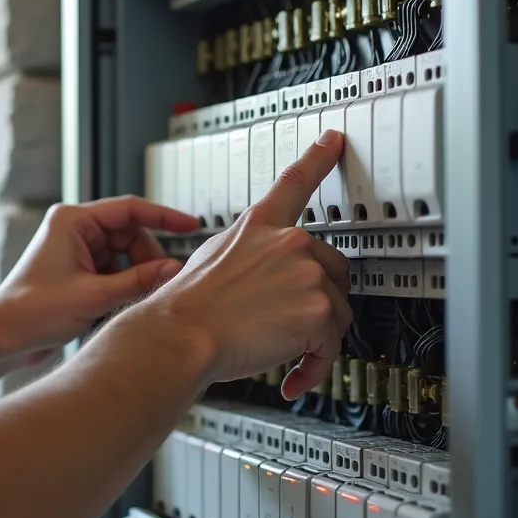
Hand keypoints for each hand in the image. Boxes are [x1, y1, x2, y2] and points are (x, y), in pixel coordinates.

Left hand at [0, 196, 200, 363]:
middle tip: (162, 281)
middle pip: (130, 234)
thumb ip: (138, 280)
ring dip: (136, 274)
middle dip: (148, 258)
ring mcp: (76, 251)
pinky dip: (125, 285)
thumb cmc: (30, 312)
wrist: (2, 339)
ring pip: (124, 255)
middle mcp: (74, 230)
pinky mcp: (78, 272)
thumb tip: (173, 269)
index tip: (190, 225)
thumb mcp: (94, 296)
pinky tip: (127, 303)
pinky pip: (114, 270)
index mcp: (72, 221)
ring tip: (141, 297)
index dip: (164, 217)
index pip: (130, 209)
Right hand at [143, 129, 352, 399]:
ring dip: (314, 339)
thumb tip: (262, 276)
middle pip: (332, 270)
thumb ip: (247, 256)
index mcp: (258, 226)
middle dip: (318, 302)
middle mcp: (289, 242)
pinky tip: (291, 377)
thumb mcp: (211, 261)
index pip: (294, 182)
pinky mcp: (319, 310)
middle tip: (290, 326)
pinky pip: (332, 346)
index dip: (318, 157)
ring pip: (336, 311)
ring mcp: (307, 273)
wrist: (181, 335)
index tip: (333, 140)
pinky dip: (313, 367)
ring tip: (280, 353)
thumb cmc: (187, 310)